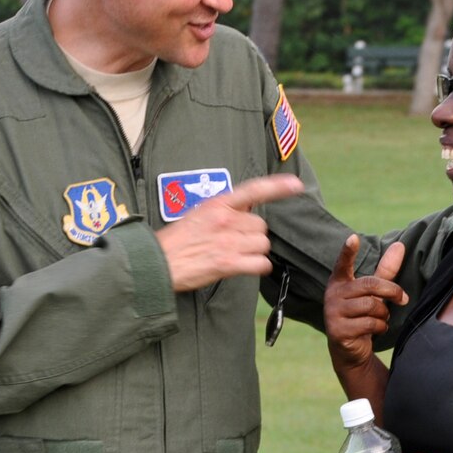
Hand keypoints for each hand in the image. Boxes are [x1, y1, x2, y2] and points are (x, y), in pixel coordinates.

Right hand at [155, 174, 305, 291]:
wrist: (156, 263)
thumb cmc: (175, 242)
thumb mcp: (197, 215)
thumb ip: (222, 213)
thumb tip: (244, 216)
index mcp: (217, 204)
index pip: (253, 190)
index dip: (277, 187)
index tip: (296, 184)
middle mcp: (226, 220)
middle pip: (261, 226)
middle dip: (253, 235)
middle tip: (234, 243)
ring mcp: (228, 241)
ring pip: (263, 245)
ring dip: (255, 252)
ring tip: (235, 256)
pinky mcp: (228, 263)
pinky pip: (261, 264)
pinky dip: (257, 267)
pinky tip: (244, 267)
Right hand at [323, 234, 406, 371]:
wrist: (349, 350)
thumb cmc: (361, 315)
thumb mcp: (373, 292)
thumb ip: (385, 271)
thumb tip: (400, 245)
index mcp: (340, 281)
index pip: (343, 264)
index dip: (348, 251)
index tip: (353, 238)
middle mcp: (332, 294)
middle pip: (370, 285)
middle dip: (391, 291)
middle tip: (403, 298)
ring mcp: (332, 313)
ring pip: (371, 306)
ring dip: (384, 314)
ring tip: (381, 319)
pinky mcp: (338, 331)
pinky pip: (369, 324)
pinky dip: (380, 327)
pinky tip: (376, 329)